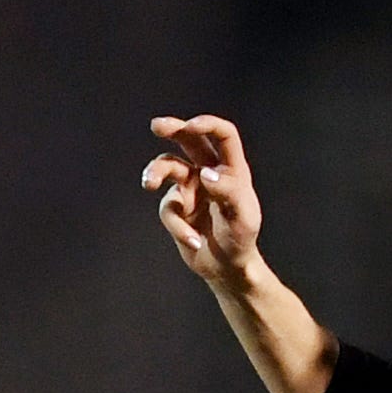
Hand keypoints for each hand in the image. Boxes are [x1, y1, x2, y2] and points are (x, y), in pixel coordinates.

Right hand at [142, 115, 265, 289]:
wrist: (227, 267)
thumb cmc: (241, 238)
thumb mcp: (243, 217)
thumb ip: (228, 192)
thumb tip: (204, 173)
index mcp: (231, 169)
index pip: (223, 135)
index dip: (207, 125)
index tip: (191, 126)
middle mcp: (208, 173)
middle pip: (189, 141)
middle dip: (172, 129)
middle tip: (156, 126)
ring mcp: (190, 189)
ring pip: (167, 168)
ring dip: (155, 172)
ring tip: (148, 184)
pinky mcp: (176, 208)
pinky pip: (168, 210)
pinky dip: (178, 226)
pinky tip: (193, 240)